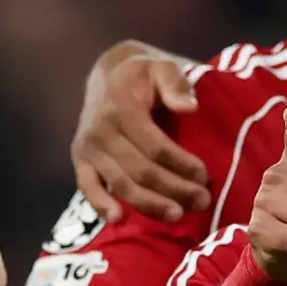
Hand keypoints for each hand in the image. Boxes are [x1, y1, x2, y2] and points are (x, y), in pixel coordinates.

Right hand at [72, 40, 210, 223]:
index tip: (205, 176)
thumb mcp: (162, 67)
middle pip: (140, 170)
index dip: (181, 164)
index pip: (155, 146)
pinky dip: (100, 204)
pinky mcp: (80, 161)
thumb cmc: (144, 75)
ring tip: (177, 215)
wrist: (108, 76)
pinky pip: (87, 187)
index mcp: (122, 109)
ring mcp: (88, 148)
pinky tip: (119, 219)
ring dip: (149, 204)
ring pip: (120, 184)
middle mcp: (101, 131)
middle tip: (202, 202)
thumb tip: (189, 107)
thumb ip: (175, 83)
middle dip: (173, 189)